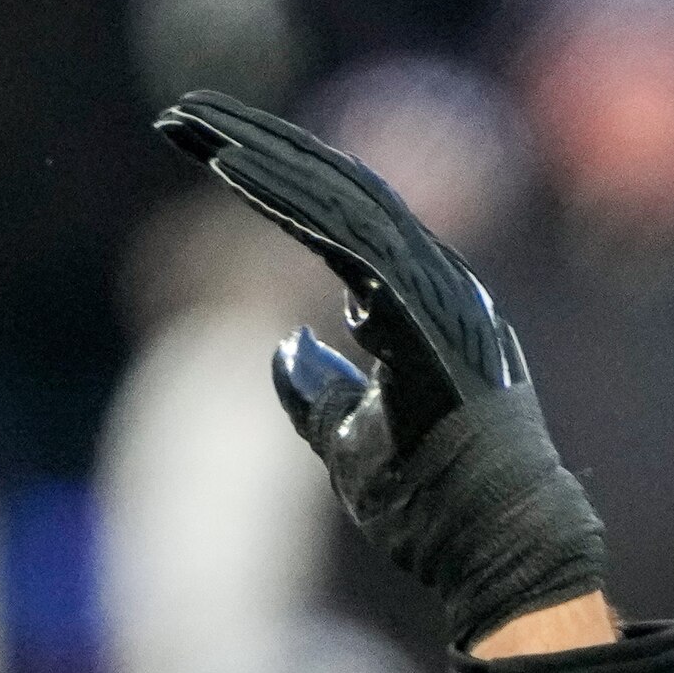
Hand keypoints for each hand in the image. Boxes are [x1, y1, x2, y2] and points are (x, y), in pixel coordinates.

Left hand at [152, 89, 611, 651]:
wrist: (493, 553)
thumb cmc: (431, 509)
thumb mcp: (350, 445)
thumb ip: (321, 394)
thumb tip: (284, 345)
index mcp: (419, 303)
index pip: (338, 219)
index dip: (273, 179)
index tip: (206, 152)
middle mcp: (432, 282)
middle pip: (336, 189)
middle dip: (255, 146)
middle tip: (180, 119)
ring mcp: (435, 294)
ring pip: (341, 198)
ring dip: (262, 159)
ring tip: (193, 132)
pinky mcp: (423, 314)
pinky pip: (349, 238)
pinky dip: (289, 203)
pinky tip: (233, 172)